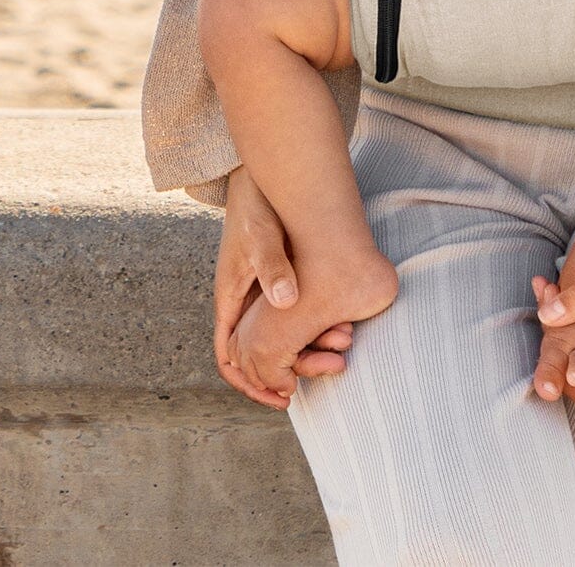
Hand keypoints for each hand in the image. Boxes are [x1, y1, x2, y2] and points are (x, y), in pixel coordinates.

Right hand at [209, 169, 350, 408]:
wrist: (263, 176)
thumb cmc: (256, 205)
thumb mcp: (261, 236)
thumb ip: (272, 266)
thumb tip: (287, 302)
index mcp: (229, 300)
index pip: (231, 357)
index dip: (251, 384)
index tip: (282, 398)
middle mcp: (246, 301)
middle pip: (263, 352)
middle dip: (294, 366)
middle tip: (330, 369)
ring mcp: (264, 291)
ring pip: (285, 333)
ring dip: (312, 343)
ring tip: (344, 346)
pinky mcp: (284, 278)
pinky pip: (298, 312)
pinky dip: (317, 322)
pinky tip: (343, 321)